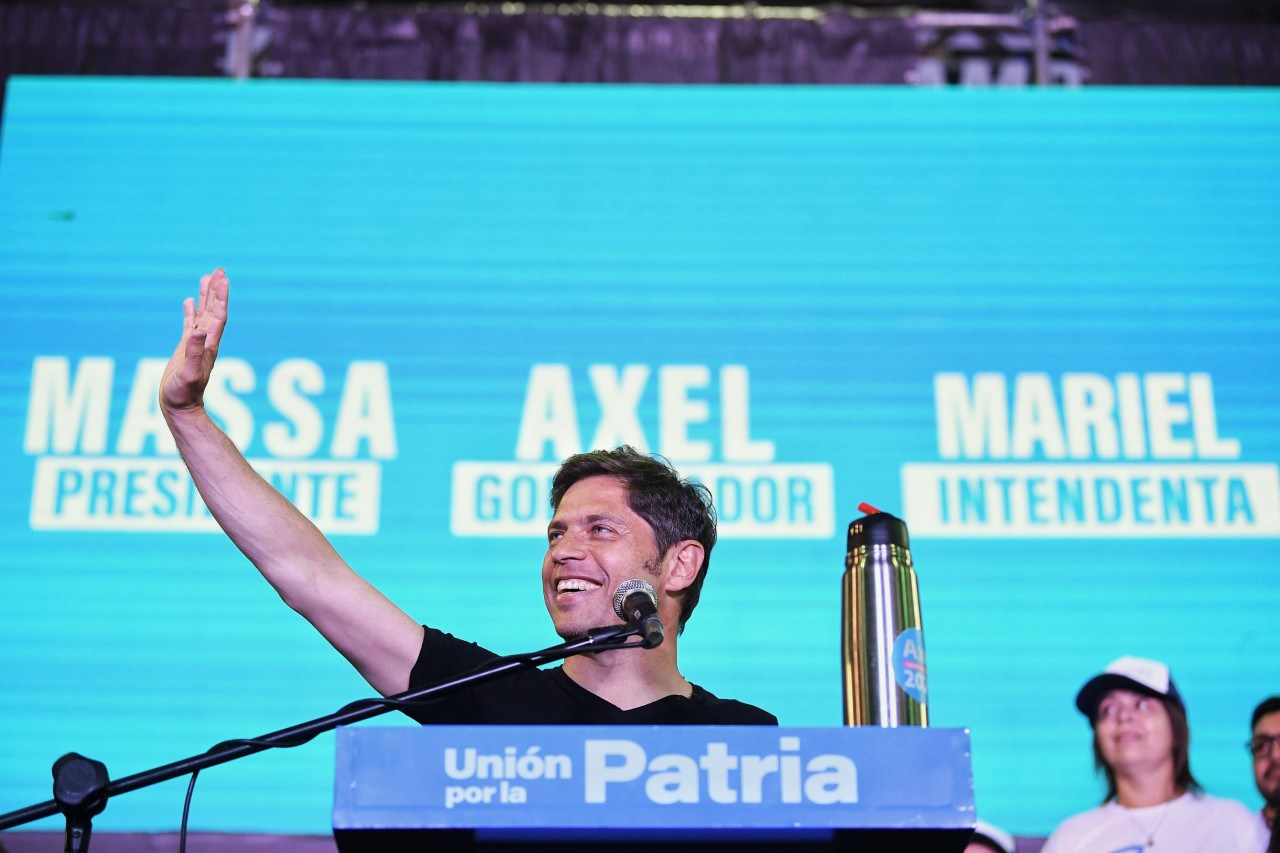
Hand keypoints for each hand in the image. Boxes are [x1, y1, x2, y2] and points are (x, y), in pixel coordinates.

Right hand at [160, 268, 228, 413]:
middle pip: (214, 310)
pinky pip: (189, 324)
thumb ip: (193, 352)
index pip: (218, 316)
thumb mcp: (188, 372)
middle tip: (219, 270)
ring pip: (203, 314)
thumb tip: (197, 330)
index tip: (222, 279)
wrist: (180, 407)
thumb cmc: (184, 393)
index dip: (221, 297)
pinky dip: (190, 311)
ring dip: (206, 296)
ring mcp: (196, 344)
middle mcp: (205, 341)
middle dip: (216, 290)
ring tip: (207, 277)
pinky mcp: (185, 348)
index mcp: (209, 344)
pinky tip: (189, 301)